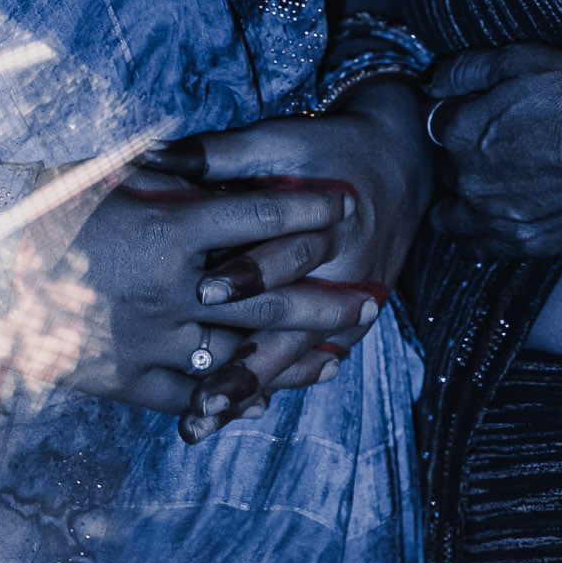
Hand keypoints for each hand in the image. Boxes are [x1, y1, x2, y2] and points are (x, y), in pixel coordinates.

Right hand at [67, 167, 375, 440]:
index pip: (259, 216)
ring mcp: (152, 340)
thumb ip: (171, 172)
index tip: (346, 203)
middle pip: (269, 293)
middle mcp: (170, 289)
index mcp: (168, 227)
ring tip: (340, 351)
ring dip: (296, 353)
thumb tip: (213, 156)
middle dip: (326, 296)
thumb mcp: (110, 173)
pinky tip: (267, 394)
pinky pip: (195, 394)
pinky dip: (235, 394)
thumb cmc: (44, 208)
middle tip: (372, 297)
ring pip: (242, 351)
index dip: (309, 210)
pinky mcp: (129, 381)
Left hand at [158, 85, 430, 405]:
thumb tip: (161, 156)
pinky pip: (308, 361)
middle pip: (291, 327)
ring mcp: (351, 305)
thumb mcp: (283, 140)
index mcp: (331, 223)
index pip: (287, 253)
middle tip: (198, 397)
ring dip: (249, 390)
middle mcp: (344, 273)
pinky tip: (233, 415)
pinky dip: (271, 386)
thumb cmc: (330, 147)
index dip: (247, 272)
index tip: (201, 292)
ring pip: (295, 357)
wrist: (401, 162)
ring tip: (199, 423)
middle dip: (244, 364)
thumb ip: (223, 154)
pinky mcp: (350, 323)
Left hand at [425, 44, 561, 256]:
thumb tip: (432, 81)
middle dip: (458, 156)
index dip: (457, 112)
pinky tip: (496, 217)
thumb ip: (467, 69)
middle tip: (492, 145)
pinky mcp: (519, 244)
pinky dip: (478, 234)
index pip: (434, 121)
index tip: (477, 110)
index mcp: (461, 130)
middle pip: (442, 167)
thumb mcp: (524, 60)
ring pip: (448, 215)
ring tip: (487, 185)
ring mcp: (491, 216)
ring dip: (459, 199)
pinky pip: (475, 248)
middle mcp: (466, 178)